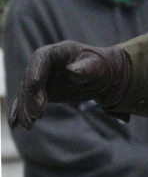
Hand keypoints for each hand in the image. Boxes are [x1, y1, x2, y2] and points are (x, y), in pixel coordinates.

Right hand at [9, 41, 130, 129]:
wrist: (102, 76)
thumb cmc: (101, 68)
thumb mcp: (97, 67)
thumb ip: (85, 68)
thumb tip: (73, 71)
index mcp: (59, 50)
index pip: (41, 57)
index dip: (35, 71)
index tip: (34, 87)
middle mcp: (46, 62)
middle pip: (31, 77)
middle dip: (31, 96)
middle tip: (37, 114)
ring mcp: (42, 76)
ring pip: (26, 91)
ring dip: (25, 108)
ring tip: (29, 125)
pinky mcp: (41, 90)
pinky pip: (26, 99)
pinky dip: (19, 111)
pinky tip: (15, 124)